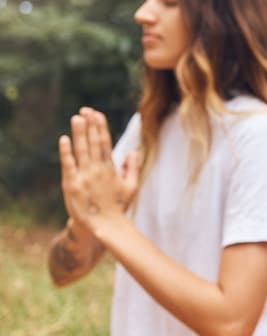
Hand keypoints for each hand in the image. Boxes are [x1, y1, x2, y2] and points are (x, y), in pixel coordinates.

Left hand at [59, 108, 139, 234]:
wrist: (104, 225)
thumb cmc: (118, 206)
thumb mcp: (131, 186)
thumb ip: (132, 168)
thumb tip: (132, 151)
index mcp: (111, 168)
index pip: (105, 142)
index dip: (100, 127)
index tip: (97, 113)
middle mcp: (97, 170)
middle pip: (93, 142)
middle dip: (90, 125)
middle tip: (85, 110)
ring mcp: (84, 176)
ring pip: (81, 150)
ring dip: (79, 133)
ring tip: (76, 118)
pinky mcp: (71, 185)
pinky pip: (68, 165)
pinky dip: (66, 152)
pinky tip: (64, 139)